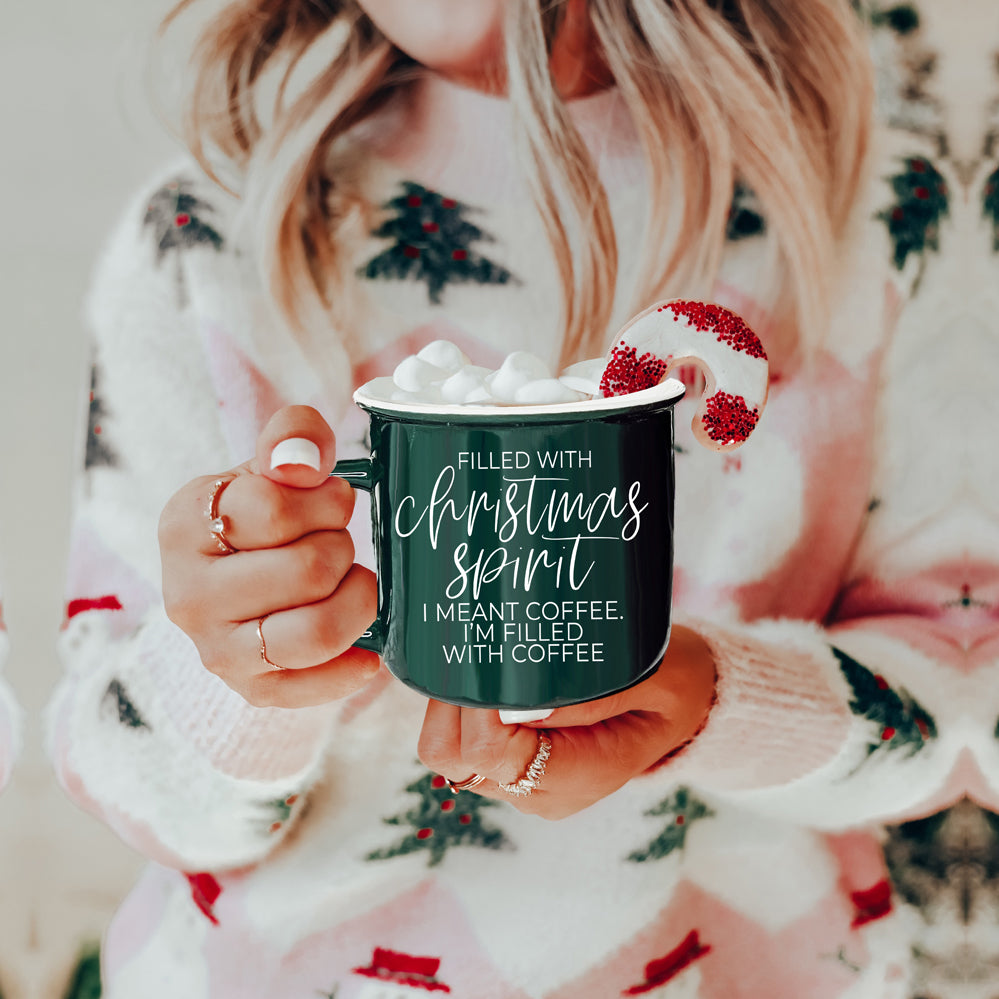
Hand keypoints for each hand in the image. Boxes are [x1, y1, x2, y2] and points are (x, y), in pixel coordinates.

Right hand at [159, 406, 379, 707]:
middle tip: (339, 542)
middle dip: (342, 547)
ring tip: (354, 582)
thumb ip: (292, 437)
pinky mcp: (249, 689)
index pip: (273, 508)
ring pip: (315, 632)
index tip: (330, 499)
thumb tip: (301, 463)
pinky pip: (315, 687)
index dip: (325, 500)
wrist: (238, 574)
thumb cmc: (261, 514)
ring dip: (357, 601)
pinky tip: (369, 646)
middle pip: (306, 570)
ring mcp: (215, 649)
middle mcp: (187, 594)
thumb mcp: (272, 463)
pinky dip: (354, 666)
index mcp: (184, 524)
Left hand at [417, 626, 715, 818]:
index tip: (486, 659)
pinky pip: (465, 743)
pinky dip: (462, 709)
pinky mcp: (516, 766)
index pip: (494, 754)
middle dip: (451, 703)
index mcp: (579, 776)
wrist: (687, 709)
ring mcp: (524, 783)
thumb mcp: (655, 679)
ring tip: (476, 655)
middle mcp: (541, 792)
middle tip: (470, 649)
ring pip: (450, 753)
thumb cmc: (676, 686)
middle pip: (457, 759)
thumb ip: (596, 694)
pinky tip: (483, 672)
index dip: (478, 707)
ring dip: (451, 704)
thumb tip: (523, 703)